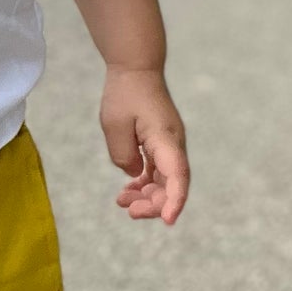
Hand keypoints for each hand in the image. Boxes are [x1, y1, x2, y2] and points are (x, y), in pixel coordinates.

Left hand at [100, 66, 188, 225]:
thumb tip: (135, 175)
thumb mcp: (114, 125)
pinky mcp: (161, 145)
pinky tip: (127, 193)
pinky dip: (144, 184)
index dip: (174, 201)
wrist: (136, 69)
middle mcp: (173, 145)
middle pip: (172, 184)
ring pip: (165, 181)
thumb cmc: (125, 93)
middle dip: (154, 204)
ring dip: (147, 196)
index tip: (167, 220)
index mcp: (165, 139)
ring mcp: (169, 145)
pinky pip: (158, 172)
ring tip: (123, 203)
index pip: (177, 176)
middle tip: (129, 211)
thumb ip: (122, 155)